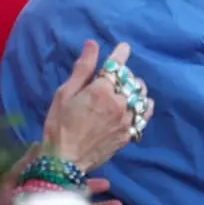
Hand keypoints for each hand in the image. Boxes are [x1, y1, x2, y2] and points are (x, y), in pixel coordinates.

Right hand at [42, 40, 154, 171]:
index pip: (116, 66)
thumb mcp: (65, 93)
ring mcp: (126, 119)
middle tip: (114, 77)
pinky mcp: (129, 133)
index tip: (124, 47)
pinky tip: (139, 105)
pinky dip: (143, 106)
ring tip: (126, 89)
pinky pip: (144, 115)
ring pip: (140, 96)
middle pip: (130, 80)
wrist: (65, 160)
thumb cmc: (59, 125)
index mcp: (101, 91)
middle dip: (124, 75)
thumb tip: (92, 44)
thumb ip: (82, 69)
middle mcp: (119, 103)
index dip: (120, 54)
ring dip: (135, 89)